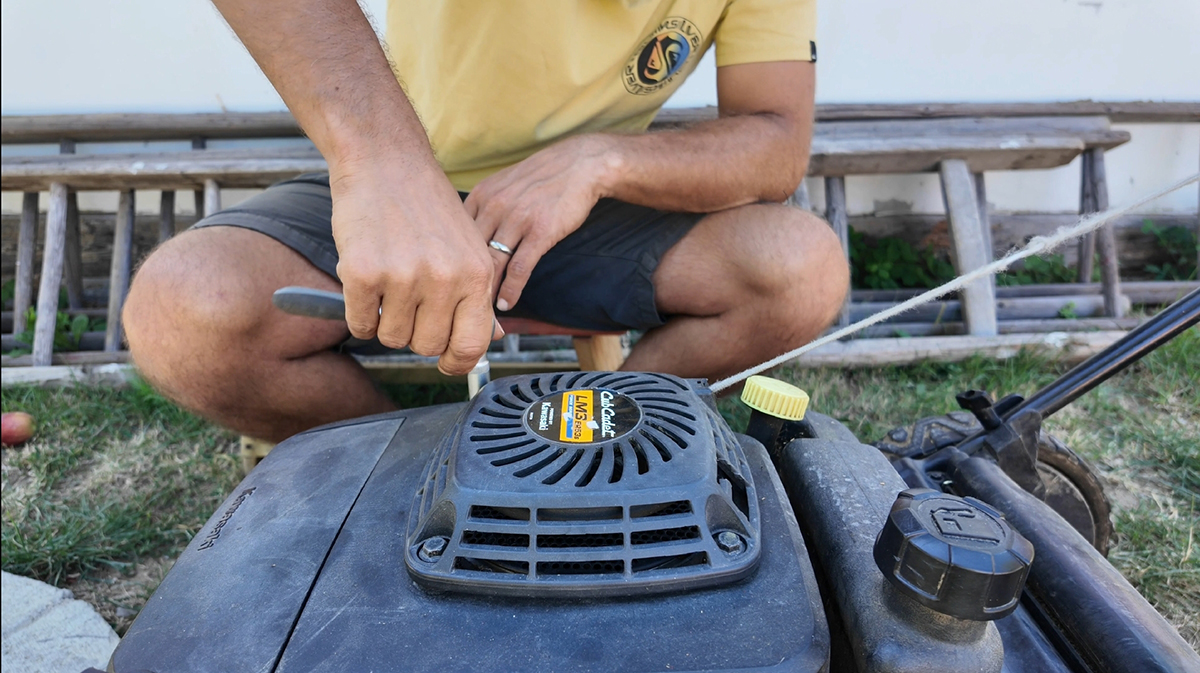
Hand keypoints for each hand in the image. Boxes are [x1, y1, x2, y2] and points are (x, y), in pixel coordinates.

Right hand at [329, 158, 501, 375]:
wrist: (385, 161)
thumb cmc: (426, 206)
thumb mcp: (470, 247)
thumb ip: (479, 295)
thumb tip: (492, 338)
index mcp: (477, 274)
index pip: (473, 345)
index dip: (457, 362)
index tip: (445, 362)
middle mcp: (444, 278)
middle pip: (427, 346)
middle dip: (415, 332)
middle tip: (408, 300)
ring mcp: (403, 276)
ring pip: (391, 338)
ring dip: (385, 321)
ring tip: (388, 282)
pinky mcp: (363, 273)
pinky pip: (359, 324)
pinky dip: (358, 312)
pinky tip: (366, 281)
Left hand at [465, 135, 618, 310]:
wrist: (580, 164)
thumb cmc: (541, 178)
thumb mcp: (503, 184)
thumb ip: (483, 209)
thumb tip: (465, 239)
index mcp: (480, 196)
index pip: (455, 237)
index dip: (450, 264)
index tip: (447, 284)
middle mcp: (494, 206)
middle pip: (469, 254)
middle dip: (462, 283)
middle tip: (457, 307)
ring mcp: (517, 219)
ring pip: (492, 264)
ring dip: (484, 292)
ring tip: (480, 314)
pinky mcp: (540, 231)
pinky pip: (519, 268)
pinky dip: (511, 289)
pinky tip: (506, 303)